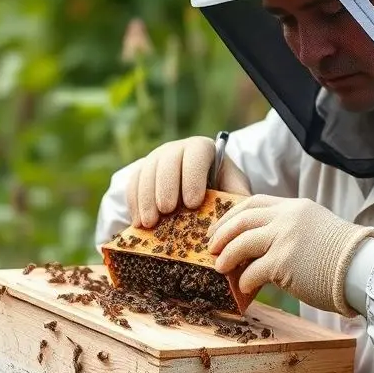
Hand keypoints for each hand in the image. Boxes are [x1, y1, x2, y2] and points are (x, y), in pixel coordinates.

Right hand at [127, 136, 250, 227]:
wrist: (198, 194)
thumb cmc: (220, 192)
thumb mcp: (233, 191)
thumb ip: (238, 198)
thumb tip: (241, 213)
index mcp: (202, 149)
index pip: (197, 153)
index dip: (193, 176)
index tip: (193, 203)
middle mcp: (177, 149)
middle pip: (167, 161)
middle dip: (165, 187)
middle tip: (167, 211)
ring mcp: (156, 159)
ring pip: (146, 172)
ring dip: (146, 198)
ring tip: (150, 223)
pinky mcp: (141, 173)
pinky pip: (132, 184)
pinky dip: (134, 204)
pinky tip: (138, 223)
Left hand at [206, 195, 373, 315]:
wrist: (363, 270)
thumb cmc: (341, 256)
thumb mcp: (314, 227)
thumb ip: (288, 228)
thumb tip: (258, 245)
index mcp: (294, 206)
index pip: (252, 203)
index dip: (230, 216)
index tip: (218, 229)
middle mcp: (287, 217)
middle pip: (241, 220)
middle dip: (221, 234)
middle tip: (211, 248)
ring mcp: (284, 238)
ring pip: (242, 243)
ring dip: (227, 256)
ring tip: (219, 267)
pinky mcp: (284, 262)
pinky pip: (253, 270)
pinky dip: (244, 279)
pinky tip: (244, 287)